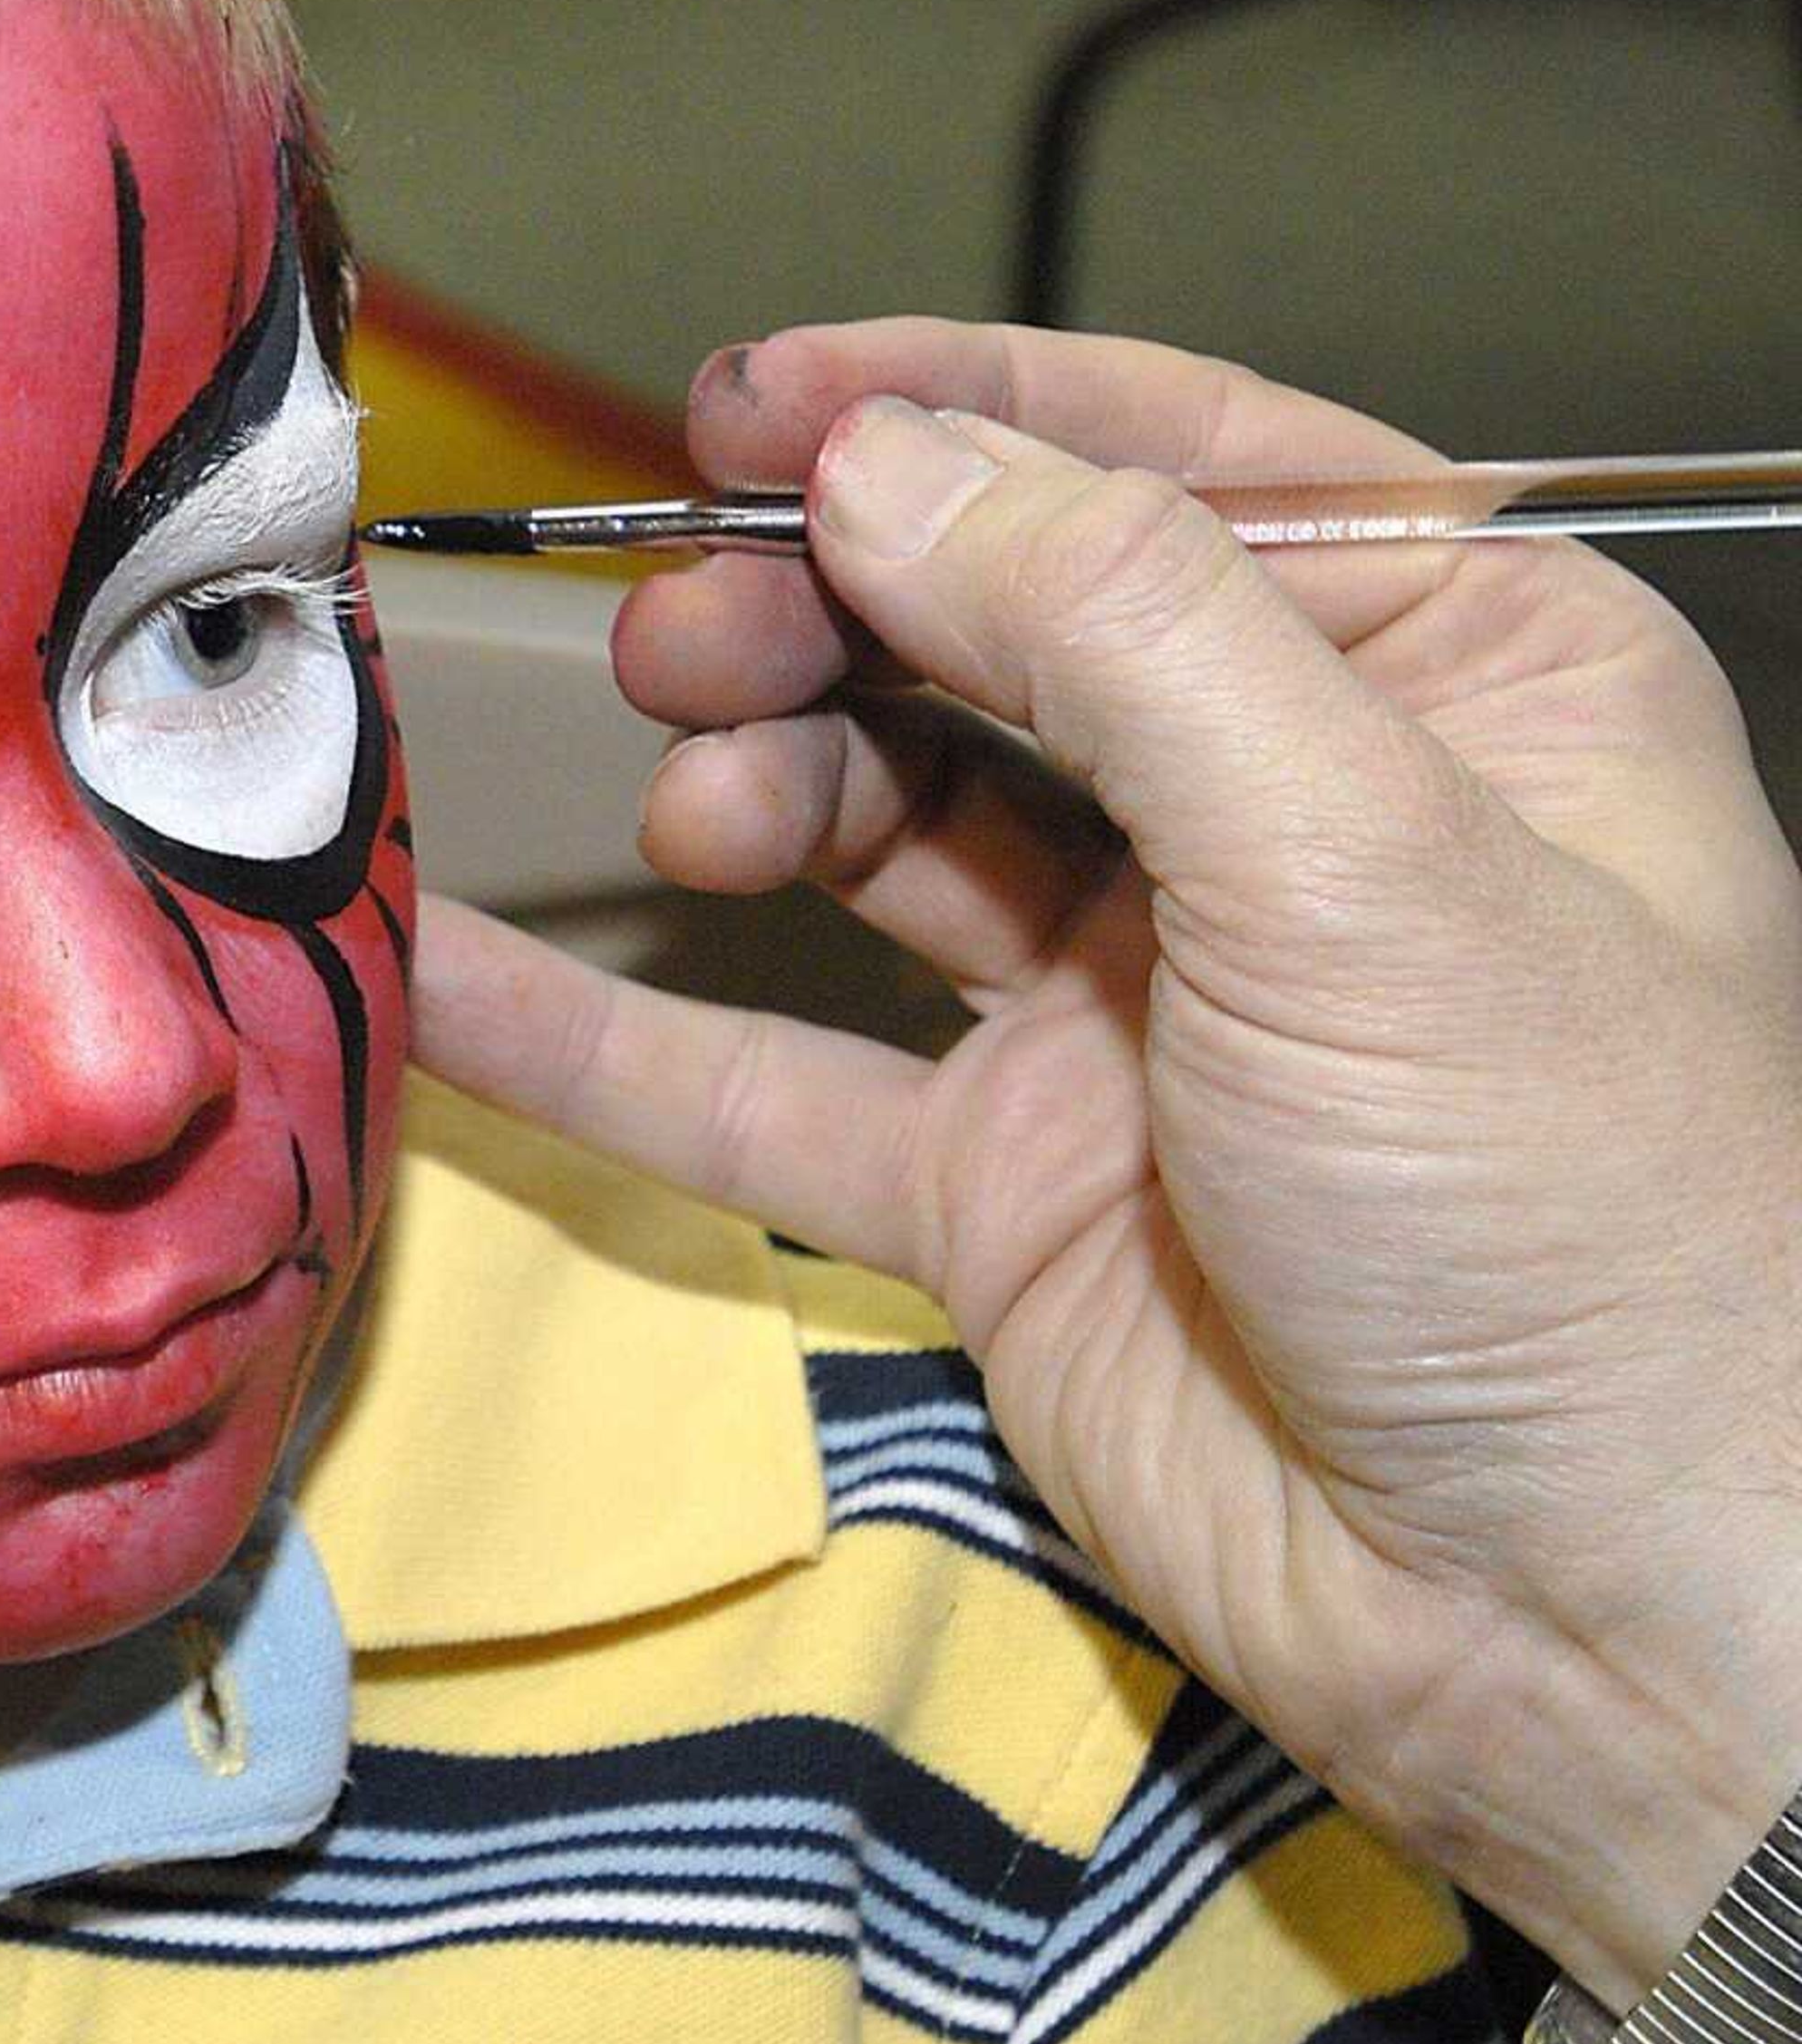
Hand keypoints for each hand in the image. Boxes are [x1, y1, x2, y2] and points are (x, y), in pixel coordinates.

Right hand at [411, 316, 1801, 2002]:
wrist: (1583, 1642)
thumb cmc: (1577, 1223)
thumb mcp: (1370, 860)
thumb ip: (1113, 629)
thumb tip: (875, 456)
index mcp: (1452, 678)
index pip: (1173, 466)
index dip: (952, 410)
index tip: (746, 401)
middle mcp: (1278, 816)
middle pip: (991, 633)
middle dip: (823, 604)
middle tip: (681, 623)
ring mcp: (1126, 1004)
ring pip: (879, 823)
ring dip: (757, 776)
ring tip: (695, 795)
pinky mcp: (1003, 1181)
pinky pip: (773, 1073)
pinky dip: (618, 1030)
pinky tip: (460, 976)